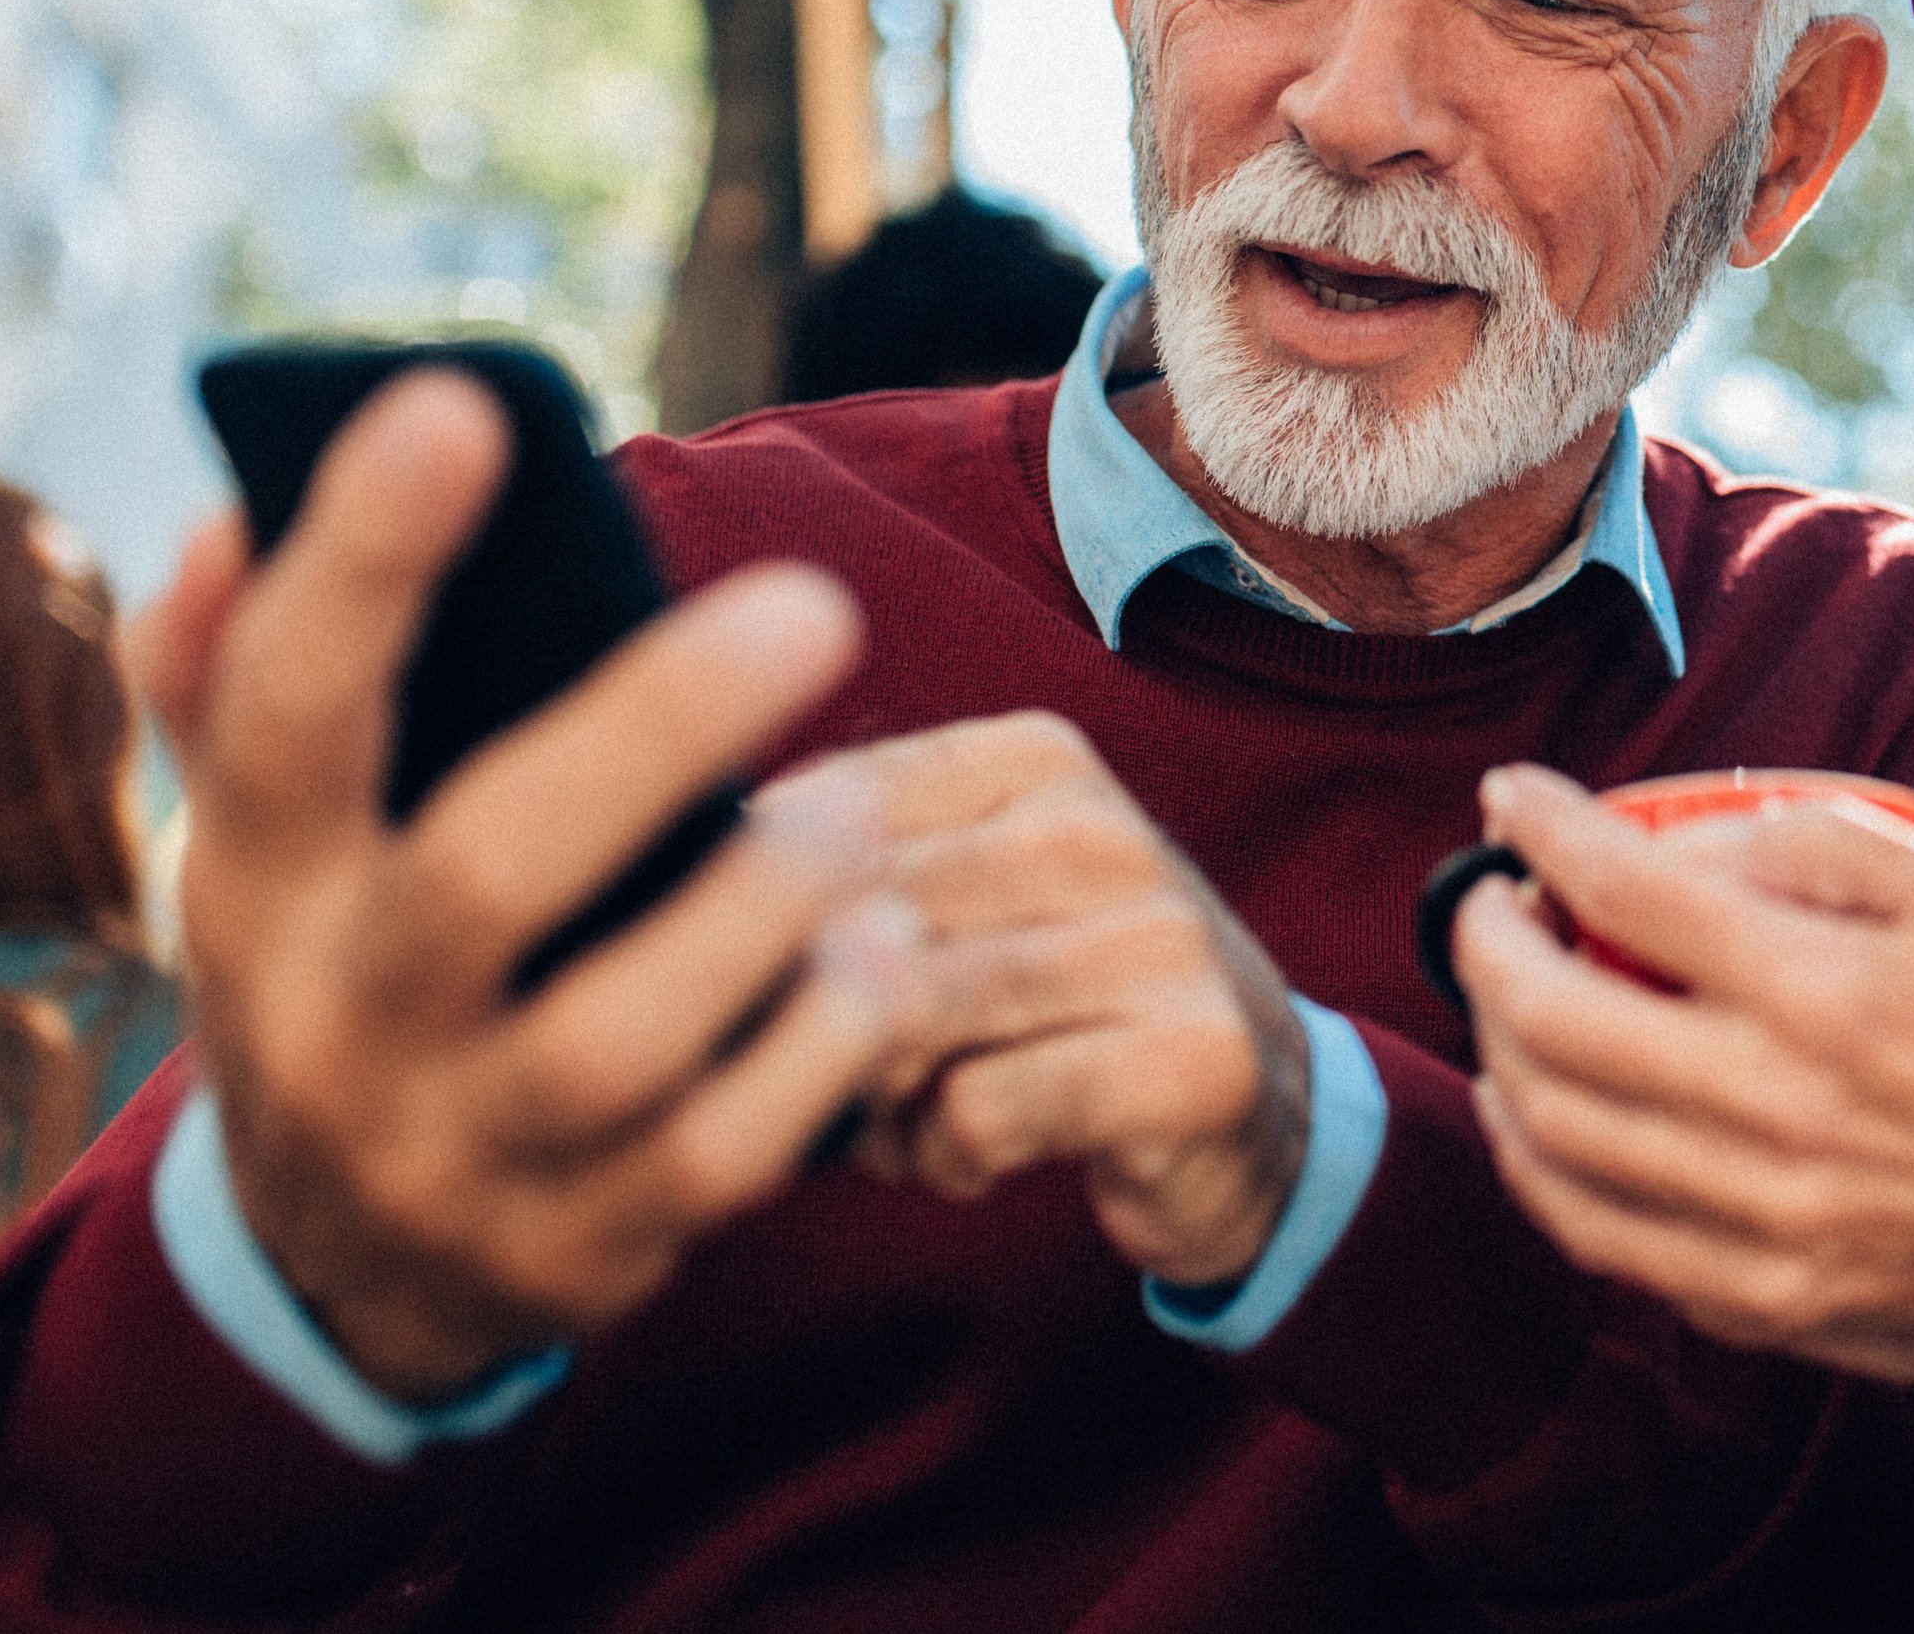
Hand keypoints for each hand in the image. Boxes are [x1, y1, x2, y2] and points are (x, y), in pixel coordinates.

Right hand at [142, 371, 923, 1402]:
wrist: (341, 1260)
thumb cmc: (347, 956)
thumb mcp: (265, 834)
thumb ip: (237, 670)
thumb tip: (237, 518)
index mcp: (262, 884)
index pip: (282, 709)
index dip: (360, 562)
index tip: (460, 406)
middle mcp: (342, 1023)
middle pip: (487, 875)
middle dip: (657, 731)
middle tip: (816, 606)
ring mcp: (459, 1154)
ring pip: (617, 1039)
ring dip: (762, 909)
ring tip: (851, 817)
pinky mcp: (578, 1248)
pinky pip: (719, 1158)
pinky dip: (819, 1050)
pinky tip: (883, 955)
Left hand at [781, 715, 1311, 1291]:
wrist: (1254, 1113)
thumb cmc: (1051, 1008)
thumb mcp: (957, 905)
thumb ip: (834, 876)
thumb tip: (658, 889)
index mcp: (1034, 760)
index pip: (824, 811)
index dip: (761, 918)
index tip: (774, 981)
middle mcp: (1101, 831)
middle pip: (856, 919)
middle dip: (812, 1023)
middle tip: (833, 1078)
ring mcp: (1159, 940)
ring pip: (909, 1015)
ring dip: (875, 1099)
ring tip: (903, 1119)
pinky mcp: (1191, 1056)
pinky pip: (981, 1111)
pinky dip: (951, 1155)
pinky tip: (981, 1154)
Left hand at [1453, 765, 1913, 1384]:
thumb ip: (1819, 846)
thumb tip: (1679, 843)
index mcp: (1829, 990)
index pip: (1630, 889)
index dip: (1545, 832)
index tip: (1509, 800)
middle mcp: (1775, 1108)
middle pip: (1554, 1016)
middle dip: (1485, 941)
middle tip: (1484, 902)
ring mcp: (1755, 1219)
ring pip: (1552, 1133)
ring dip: (1496, 1051)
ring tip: (1502, 1000)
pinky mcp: (1753, 1298)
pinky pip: (1596, 1232)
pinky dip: (1538, 1164)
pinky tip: (1538, 1114)